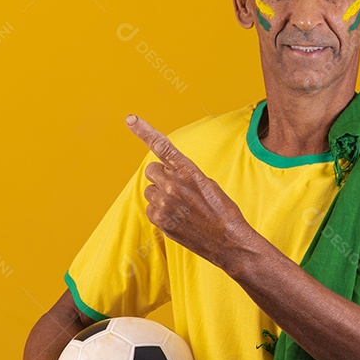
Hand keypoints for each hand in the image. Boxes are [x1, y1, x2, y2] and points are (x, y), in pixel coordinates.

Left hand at [126, 114, 254, 267]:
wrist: (229, 241)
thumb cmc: (223, 211)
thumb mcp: (208, 184)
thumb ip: (185, 174)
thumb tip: (167, 174)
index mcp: (189, 171)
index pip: (162, 146)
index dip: (144, 130)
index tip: (130, 119)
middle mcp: (174, 184)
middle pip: (151, 170)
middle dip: (161, 177)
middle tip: (175, 189)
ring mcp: (165, 203)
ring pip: (150, 191)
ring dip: (161, 196)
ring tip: (181, 207)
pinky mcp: (160, 220)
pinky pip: (150, 209)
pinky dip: (160, 212)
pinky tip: (177, 218)